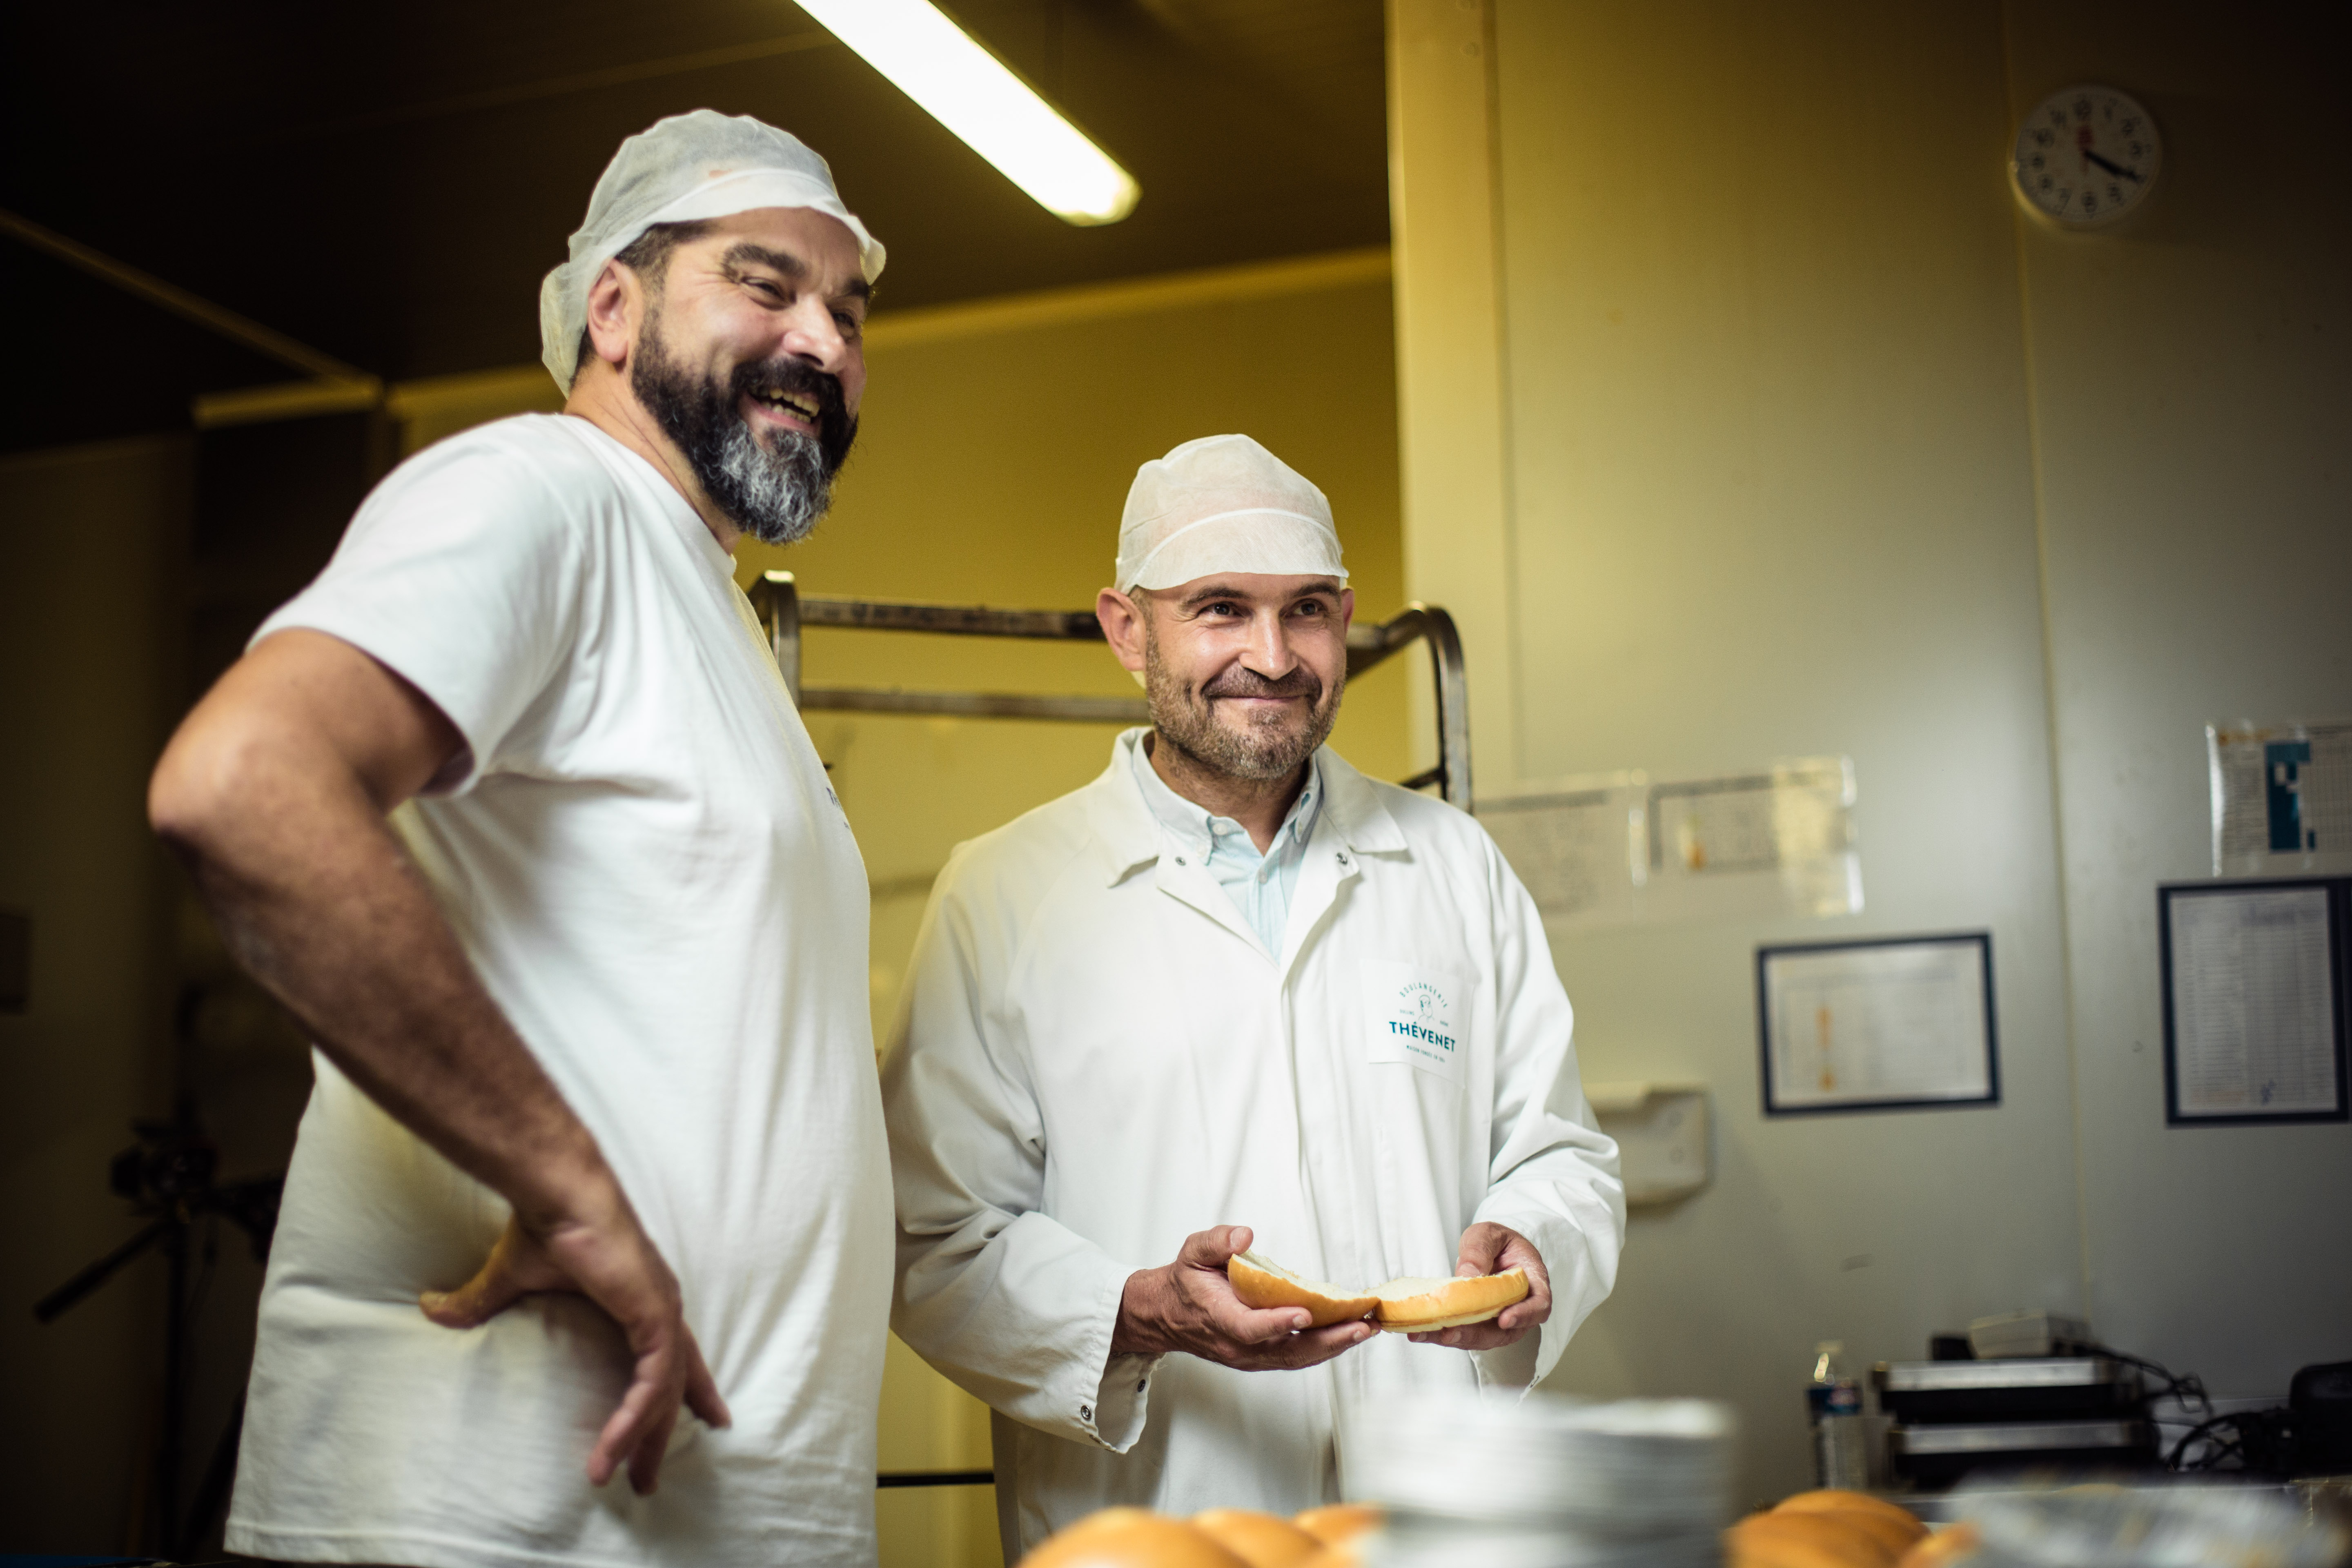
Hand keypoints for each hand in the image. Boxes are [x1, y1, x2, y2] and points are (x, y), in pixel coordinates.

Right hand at [421, 1186, 730, 1493]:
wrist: (554, 1192)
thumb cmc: (542, 1225)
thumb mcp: (510, 1278)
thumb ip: (478, 1301)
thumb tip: (432, 1308)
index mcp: (640, 1297)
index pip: (671, 1353)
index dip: (685, 1387)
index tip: (701, 1419)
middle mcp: (660, 1305)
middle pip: (675, 1382)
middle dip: (666, 1430)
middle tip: (650, 1478)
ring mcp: (662, 1309)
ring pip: (664, 1392)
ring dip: (643, 1438)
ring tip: (625, 1480)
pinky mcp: (654, 1315)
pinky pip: (653, 1383)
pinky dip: (635, 1418)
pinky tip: (614, 1449)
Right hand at [1111, 1225, 1374, 1370]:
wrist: (1168, 1316)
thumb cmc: (1185, 1282)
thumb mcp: (1192, 1252)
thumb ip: (1216, 1242)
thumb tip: (1244, 1236)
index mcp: (1218, 1317)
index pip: (1249, 1327)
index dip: (1277, 1324)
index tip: (1305, 1314)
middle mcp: (1237, 1345)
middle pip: (1286, 1351)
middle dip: (1328, 1340)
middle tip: (1362, 1326)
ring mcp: (1251, 1356)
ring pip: (1298, 1358)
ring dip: (1335, 1345)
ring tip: (1367, 1328)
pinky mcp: (1262, 1358)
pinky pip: (1298, 1356)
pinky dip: (1325, 1347)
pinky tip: (1349, 1333)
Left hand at [1408, 1222, 1550, 1350]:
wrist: (1490, 1249)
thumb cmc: (1496, 1240)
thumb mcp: (1489, 1234)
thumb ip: (1481, 1250)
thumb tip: (1469, 1276)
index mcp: (1533, 1282)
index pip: (1538, 1305)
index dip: (1524, 1315)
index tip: (1504, 1320)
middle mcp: (1520, 1307)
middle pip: (1505, 1331)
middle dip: (1475, 1335)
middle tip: (1449, 1333)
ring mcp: (1500, 1320)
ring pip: (1481, 1337)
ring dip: (1453, 1339)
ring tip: (1423, 1334)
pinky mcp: (1480, 1325)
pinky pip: (1464, 1334)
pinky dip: (1441, 1334)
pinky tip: (1418, 1331)